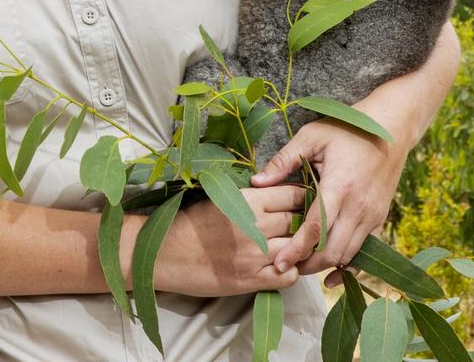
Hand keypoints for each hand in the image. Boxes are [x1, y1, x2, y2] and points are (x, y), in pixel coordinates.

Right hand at [154, 184, 305, 296]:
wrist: (166, 253)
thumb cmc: (191, 222)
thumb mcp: (221, 198)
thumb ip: (251, 196)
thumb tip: (279, 194)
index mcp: (247, 200)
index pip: (293, 195)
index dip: (304, 197)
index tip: (306, 200)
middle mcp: (255, 226)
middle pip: (299, 221)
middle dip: (307, 222)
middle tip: (307, 223)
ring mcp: (255, 255)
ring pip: (298, 249)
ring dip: (301, 248)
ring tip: (297, 245)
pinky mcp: (252, 281)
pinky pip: (288, 276)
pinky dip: (291, 271)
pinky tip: (283, 265)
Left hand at [251, 118, 409, 277]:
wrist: (390, 129)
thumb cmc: (347, 130)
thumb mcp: (311, 137)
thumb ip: (283, 160)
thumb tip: (256, 182)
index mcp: (339, 186)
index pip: (316, 228)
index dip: (296, 249)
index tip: (278, 263)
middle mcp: (358, 207)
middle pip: (333, 251)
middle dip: (307, 264)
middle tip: (285, 268)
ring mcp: (372, 216)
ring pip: (348, 255)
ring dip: (324, 265)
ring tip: (300, 265)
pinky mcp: (380, 219)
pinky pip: (364, 252)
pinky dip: (347, 265)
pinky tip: (330, 272)